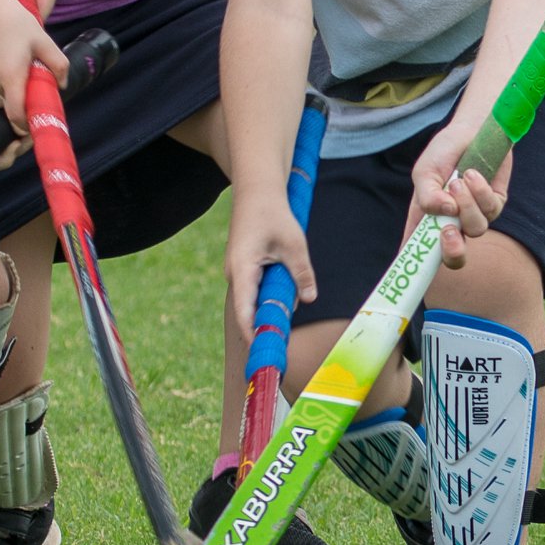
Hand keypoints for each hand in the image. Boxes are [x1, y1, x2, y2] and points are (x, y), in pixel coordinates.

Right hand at [0, 0, 69, 150]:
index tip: (41, 122)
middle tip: (44, 93)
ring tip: (32, 69)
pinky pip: (1, 85)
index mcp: (10, 78)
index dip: (29, 125)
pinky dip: (12, 82)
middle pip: (14, 108)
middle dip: (29, 107)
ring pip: (7, 96)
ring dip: (21, 91)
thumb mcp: (42, 40)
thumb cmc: (13, 20)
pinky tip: (19, 61)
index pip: (17, 116)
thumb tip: (62, 84)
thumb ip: (57, 64)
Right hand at [226, 191, 315, 341]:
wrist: (257, 190)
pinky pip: (256, 289)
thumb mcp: (294, 244)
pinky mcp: (244, 268)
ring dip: (270, 307)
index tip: (266, 353)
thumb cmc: (274, 214)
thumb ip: (301, 273)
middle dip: (266, 325)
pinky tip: (284, 292)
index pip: (244, 312)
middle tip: (283, 345)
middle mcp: (235, 274)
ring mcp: (238, 271)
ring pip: (254, 300)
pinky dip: (269, 295)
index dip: (254, 335)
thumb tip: (309, 299)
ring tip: (288, 312)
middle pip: (249, 310)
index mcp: (242, 270)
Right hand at [406, 122, 510, 267]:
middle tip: (448, 232)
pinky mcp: (495, 204)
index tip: (410, 273)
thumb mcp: (425, 172)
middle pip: (454, 257)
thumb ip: (428, 196)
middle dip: (452, 250)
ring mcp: (474, 215)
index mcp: (428, 219)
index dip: (416, 267)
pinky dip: (480, 191)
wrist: (473, 129)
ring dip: (467, 204)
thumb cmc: (444, 151)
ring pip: (475, 229)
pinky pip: (491, 209)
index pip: (421, 251)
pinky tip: (473, 173)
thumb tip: (446, 214)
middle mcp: (452, 222)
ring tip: (459, 180)